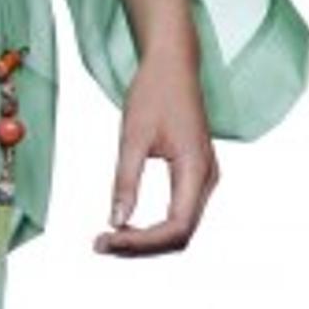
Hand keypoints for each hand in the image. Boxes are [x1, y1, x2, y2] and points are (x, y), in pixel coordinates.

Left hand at [94, 42, 219, 255]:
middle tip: (101, 245)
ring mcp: (205, 177)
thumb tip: (115, 221)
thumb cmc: (154, 91)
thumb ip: (126, 180)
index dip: (142, 242)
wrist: (173, 63)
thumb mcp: (133, 135)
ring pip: (182, 227)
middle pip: (180, 234)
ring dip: (148, 239)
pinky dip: (155, 225)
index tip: (107, 241)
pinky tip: (129, 224)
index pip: (176, 227)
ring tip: (110, 239)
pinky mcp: (196, 174)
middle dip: (141, 245)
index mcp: (196, 169)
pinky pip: (181, 213)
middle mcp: (207, 178)